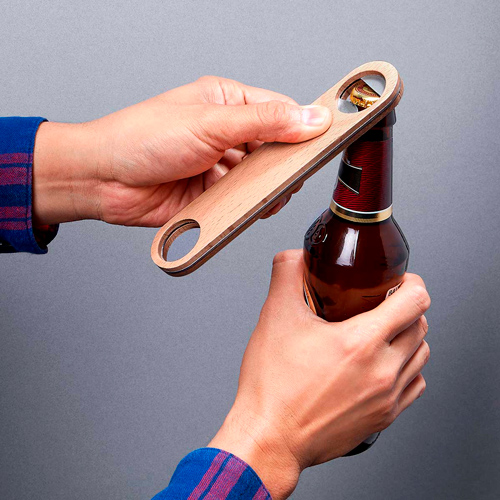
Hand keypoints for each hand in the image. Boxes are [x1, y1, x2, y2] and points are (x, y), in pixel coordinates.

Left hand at [32, 77, 330, 225]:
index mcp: (226, 102)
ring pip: (263, 178)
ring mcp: (220, 166)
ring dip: (269, 188)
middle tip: (294, 175)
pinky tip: (251, 207)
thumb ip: (263, 122)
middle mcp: (226, 133)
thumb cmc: (142, 138)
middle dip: (286, 163)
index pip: (280, 111)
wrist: (104, 180)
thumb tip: (311, 118)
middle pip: (275, 147)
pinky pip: (244, 201)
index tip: (323, 140)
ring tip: (270, 194)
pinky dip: (251, 206)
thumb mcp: (209, 123)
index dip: (303, 126)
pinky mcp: (213, 194)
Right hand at [209, 250, 430, 498]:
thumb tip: (294, 256)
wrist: (270, 437)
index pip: (415, 302)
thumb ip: (286, 275)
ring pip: (421, 356)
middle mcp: (382, 371)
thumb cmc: (273, 386)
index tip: (401, 281)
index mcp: (360, 342)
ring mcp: (386, 398)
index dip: (412, 283)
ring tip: (383, 333)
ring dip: (408, 337)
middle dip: (406, 308)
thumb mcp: (275, 318)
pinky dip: (407, 369)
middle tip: (384, 304)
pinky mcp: (383, 418)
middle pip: (421, 326)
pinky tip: (384, 365)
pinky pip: (415, 386)